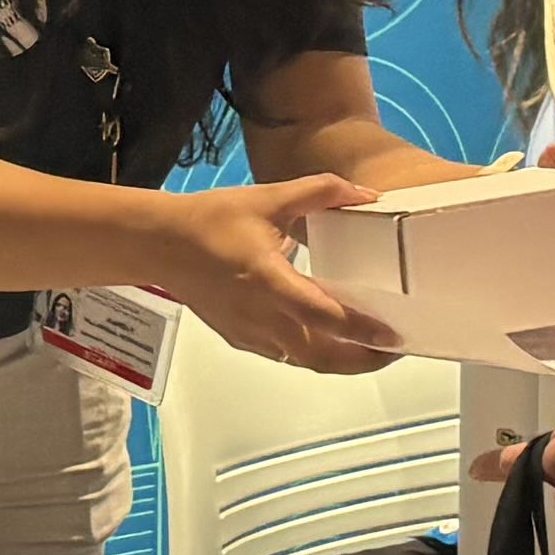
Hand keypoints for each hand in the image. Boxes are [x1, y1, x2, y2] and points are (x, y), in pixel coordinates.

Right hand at [158, 176, 407, 374]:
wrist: (160, 244)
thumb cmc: (211, 219)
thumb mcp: (268, 198)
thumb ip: (320, 193)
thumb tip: (366, 195)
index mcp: (269, 281)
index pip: (323, 315)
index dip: (361, 330)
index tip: (395, 337)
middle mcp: (261, 316)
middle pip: (321, 355)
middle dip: (363, 360)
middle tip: (394, 349)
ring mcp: (250, 332)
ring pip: (305, 360)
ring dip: (342, 361)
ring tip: (372, 350)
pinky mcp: (241, 338)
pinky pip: (286, 354)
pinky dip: (315, 354)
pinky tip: (331, 341)